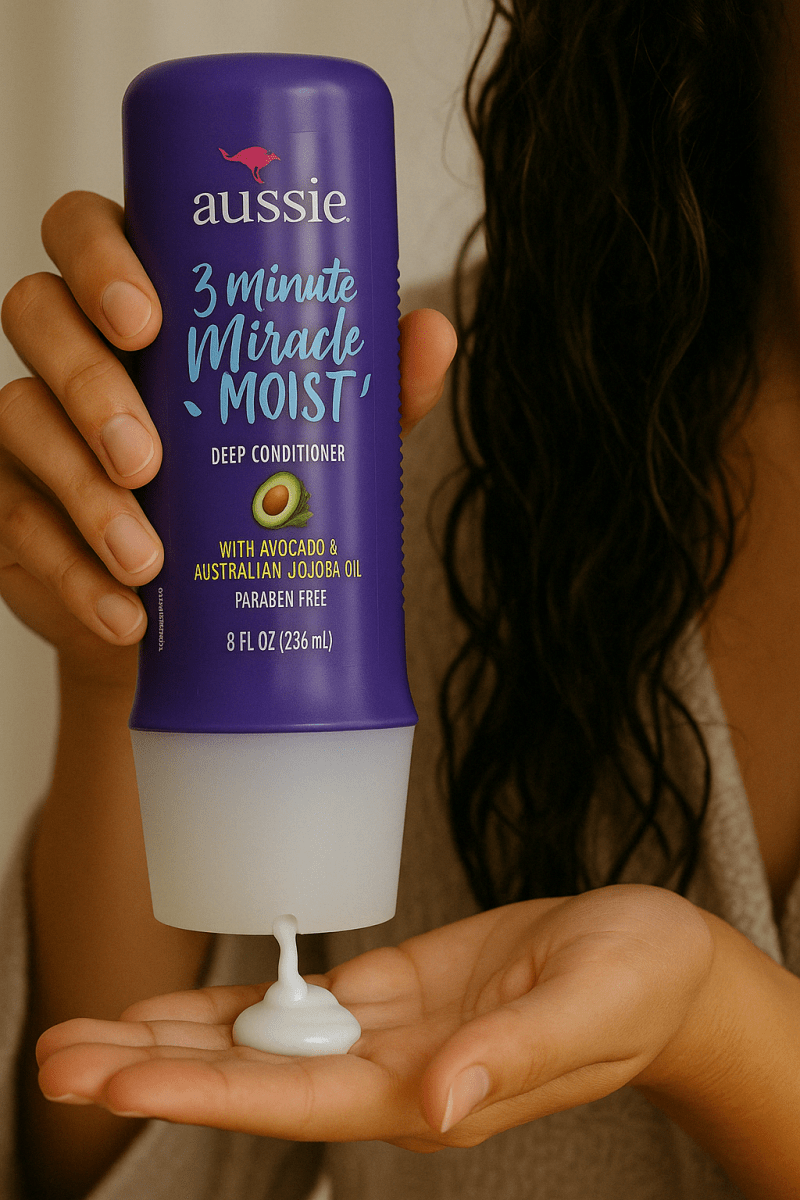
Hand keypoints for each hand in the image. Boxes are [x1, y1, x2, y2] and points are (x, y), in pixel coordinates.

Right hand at [0, 190, 454, 681]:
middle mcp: (73, 349)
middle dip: (89, 383)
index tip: (151, 319)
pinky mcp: (13, 505)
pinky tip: (124, 610)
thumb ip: (366, 381)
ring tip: (148, 558)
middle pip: (34, 313)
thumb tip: (431, 332)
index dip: (98, 259)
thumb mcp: (317, 429)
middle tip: (151, 457)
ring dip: (82, 491)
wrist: (204, 605)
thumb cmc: (255, 483)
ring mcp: (32, 425)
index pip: (84, 231)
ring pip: (18, 416)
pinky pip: (14, 521)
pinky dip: (71, 571)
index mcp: (139, 299)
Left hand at [36, 885, 714, 1149]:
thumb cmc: (636, 984)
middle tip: (58, 1055)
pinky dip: (237, 1001)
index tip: (124, 1078)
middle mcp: (394, 1075)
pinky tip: (181, 1003)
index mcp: (434, 1091)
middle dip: (156, 1067)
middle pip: (255, 1079)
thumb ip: (513, 1055)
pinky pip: (301, 1001)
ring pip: (263, 1042)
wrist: (656, 960)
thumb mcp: (588, 1007)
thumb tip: (437, 1102)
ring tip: (87, 1029)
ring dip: (174, 1035)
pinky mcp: (394, 993)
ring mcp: (389, 1035)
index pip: (299, 1099)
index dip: (209, 1087)